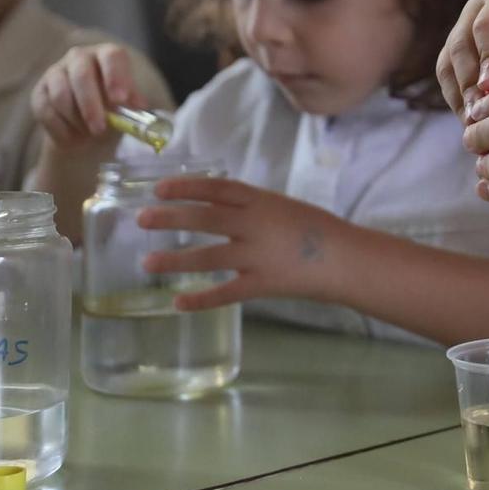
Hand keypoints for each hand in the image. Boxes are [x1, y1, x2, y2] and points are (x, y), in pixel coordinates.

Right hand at [31, 43, 146, 155]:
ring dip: (76, 120)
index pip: (111, 56)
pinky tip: (73, 138)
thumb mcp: (126, 107)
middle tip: (100, 129)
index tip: (120, 100)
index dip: (116, 76)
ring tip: (89, 134)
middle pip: (82, 75)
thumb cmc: (113, 111)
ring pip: (61, 94)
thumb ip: (132, 103)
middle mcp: (79, 57)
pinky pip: (46, 111)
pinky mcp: (39, 92)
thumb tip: (138, 104)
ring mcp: (56, 72)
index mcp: (106, 55)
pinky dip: (61, 129)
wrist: (87, 129)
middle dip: (91, 105)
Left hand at [136, 177, 344, 310]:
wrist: (346, 258)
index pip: (216, 188)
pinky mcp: (262, 284)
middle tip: (141, 219)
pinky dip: (200, 298)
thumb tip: (216, 210)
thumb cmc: (316, 230)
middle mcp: (256, 225)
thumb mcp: (283, 208)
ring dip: (175, 259)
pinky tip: (177, 302)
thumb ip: (251, 210)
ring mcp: (258, 255)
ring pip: (208, 256)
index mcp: (262, 201)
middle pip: (205, 218)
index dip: (185, 187)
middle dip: (171, 218)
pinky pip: (225, 293)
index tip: (158, 189)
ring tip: (148, 262)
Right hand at [437, 0, 488, 118]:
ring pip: (448, 66)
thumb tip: (486, 99)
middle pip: (461, 45)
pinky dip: (459, 105)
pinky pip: (448, 84)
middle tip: (480, 111)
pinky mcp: (452, 62)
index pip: (488, 25)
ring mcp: (460, 36)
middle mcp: (477, 14)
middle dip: (469, 82)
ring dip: (461, 98)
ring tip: (476, 124)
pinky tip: (474, 124)